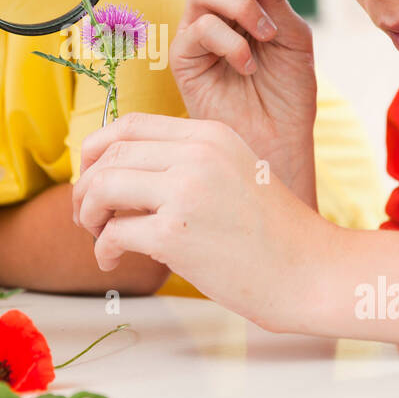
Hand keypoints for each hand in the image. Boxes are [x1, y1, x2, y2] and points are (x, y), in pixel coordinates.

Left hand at [72, 112, 325, 330]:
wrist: (311, 272)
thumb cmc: (273, 234)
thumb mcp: (234, 173)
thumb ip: (185, 164)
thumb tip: (119, 175)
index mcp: (210, 133)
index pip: (130, 125)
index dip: (97, 150)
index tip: (92, 177)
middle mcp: (196, 153)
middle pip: (109, 155)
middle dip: (87, 186)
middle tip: (89, 216)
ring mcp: (185, 191)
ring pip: (102, 187)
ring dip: (88, 214)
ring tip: (98, 236)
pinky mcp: (175, 233)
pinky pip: (113, 233)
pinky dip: (103, 249)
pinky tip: (112, 260)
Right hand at [171, 0, 318, 202]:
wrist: (279, 141)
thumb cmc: (288, 94)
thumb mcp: (292, 37)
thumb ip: (274, 0)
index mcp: (240, 3)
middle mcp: (213, 14)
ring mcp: (195, 37)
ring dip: (240, 7)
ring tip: (264, 37)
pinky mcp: (184, 61)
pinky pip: (198, 29)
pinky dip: (230, 41)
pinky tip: (247, 65)